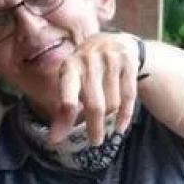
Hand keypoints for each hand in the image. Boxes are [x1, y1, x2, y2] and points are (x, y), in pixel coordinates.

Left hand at [47, 32, 140, 146]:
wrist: (115, 41)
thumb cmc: (87, 69)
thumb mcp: (72, 82)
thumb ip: (64, 110)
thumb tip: (54, 139)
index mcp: (70, 67)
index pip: (68, 98)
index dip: (64, 121)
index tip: (56, 140)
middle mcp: (89, 61)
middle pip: (94, 105)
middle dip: (94, 128)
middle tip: (94, 142)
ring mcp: (111, 59)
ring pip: (113, 103)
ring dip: (109, 119)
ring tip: (106, 124)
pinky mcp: (129, 62)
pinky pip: (128, 97)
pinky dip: (125, 116)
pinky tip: (119, 127)